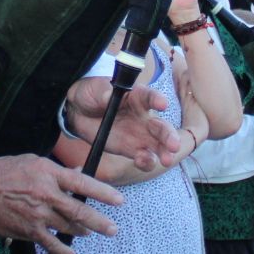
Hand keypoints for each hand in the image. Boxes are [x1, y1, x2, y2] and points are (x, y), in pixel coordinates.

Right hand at [0, 154, 119, 253]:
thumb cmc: (3, 173)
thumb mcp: (32, 162)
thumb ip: (57, 171)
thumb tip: (78, 175)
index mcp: (49, 174)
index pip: (83, 183)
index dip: (103, 193)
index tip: (119, 200)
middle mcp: (47, 195)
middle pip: (80, 211)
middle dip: (100, 222)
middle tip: (113, 229)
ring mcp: (39, 215)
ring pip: (68, 228)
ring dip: (82, 232)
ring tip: (90, 234)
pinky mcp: (30, 231)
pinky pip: (51, 244)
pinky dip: (63, 251)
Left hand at [63, 75, 179, 168]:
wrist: (79, 111)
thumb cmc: (90, 94)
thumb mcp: (94, 90)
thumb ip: (102, 94)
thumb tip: (107, 97)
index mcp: (136, 96)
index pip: (149, 97)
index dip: (156, 99)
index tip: (162, 104)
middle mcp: (143, 116)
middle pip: (160, 126)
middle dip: (168, 135)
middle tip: (174, 145)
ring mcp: (139, 135)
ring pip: (157, 144)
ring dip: (164, 152)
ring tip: (166, 160)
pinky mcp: (131, 149)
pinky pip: (143, 157)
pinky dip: (146, 161)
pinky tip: (143, 162)